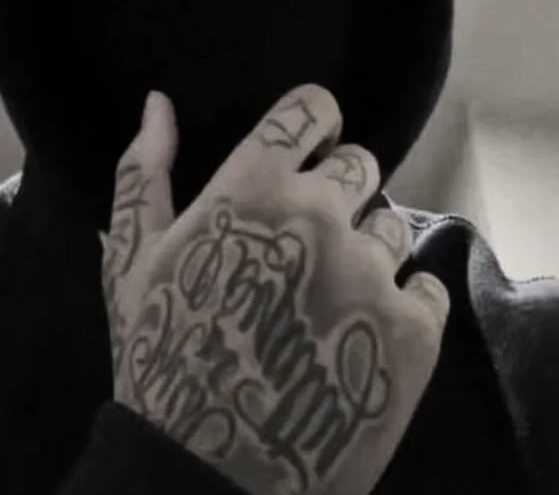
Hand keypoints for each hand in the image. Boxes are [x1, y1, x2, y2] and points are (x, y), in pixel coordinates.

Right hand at [100, 85, 448, 494]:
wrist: (206, 468)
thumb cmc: (162, 351)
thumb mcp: (132, 256)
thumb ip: (145, 168)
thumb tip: (158, 101)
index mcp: (254, 187)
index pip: (313, 107)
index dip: (315, 119)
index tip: (309, 144)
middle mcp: (321, 214)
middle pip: (360, 164)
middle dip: (335, 189)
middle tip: (304, 242)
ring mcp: (371, 271)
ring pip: (392, 226)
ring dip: (365, 249)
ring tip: (326, 299)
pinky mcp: (412, 329)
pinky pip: (425, 286)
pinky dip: (400, 303)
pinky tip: (358, 334)